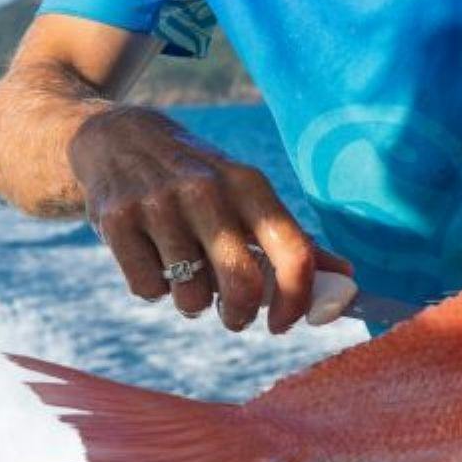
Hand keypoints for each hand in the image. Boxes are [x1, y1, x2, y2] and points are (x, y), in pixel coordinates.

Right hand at [70, 107, 350, 331]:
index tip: (285, 323)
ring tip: (186, 274)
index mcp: (248, 184)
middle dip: (241, 315)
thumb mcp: (244, 193)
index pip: (293, 253)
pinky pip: (147, 289)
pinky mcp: (117, 220)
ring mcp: (159, 204)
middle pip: (242, 283)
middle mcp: (206, 190)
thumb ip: (291, 238)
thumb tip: (345, 279)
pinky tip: (153, 258)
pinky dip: (153, 288)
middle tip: (235, 315)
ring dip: (192, 302)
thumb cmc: (195, 177)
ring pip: (191, 296)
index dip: (296, 301)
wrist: (116, 138)